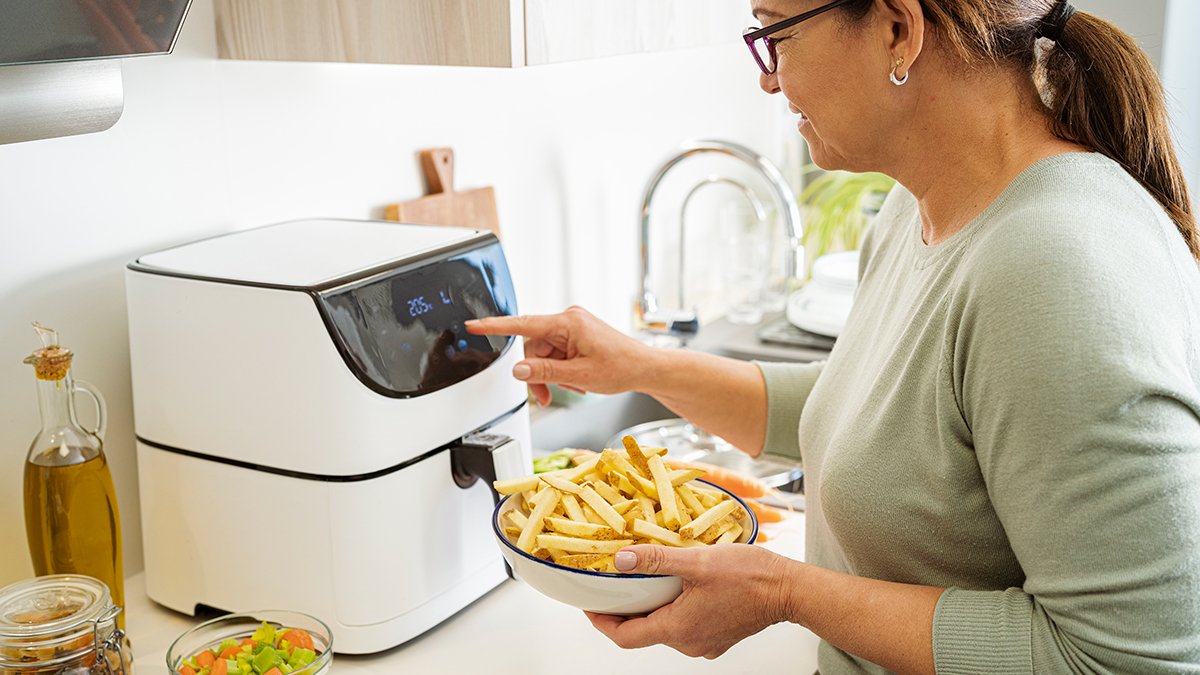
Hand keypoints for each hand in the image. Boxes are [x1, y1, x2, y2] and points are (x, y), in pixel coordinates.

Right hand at [465, 306, 651, 406]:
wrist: (645, 368)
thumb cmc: (622, 367)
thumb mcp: (579, 375)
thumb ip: (544, 372)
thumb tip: (518, 370)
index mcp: (568, 322)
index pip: (523, 324)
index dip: (495, 326)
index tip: (474, 324)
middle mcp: (569, 320)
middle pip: (533, 347)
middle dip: (536, 373)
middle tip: (545, 395)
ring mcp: (572, 328)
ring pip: (543, 354)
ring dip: (549, 375)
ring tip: (569, 388)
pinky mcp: (576, 336)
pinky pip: (555, 354)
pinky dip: (560, 370)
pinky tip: (575, 381)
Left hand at [584, 543, 793, 658]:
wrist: (790, 589)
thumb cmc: (750, 575)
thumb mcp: (697, 560)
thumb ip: (657, 560)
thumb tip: (622, 560)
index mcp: (678, 628)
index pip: (625, 637)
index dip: (602, 622)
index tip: (589, 606)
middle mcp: (689, 643)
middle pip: (643, 632)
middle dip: (626, 610)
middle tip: (615, 585)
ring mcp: (704, 643)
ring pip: (664, 628)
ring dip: (652, 607)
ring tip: (646, 579)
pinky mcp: (717, 637)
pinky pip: (684, 626)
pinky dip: (673, 608)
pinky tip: (677, 587)